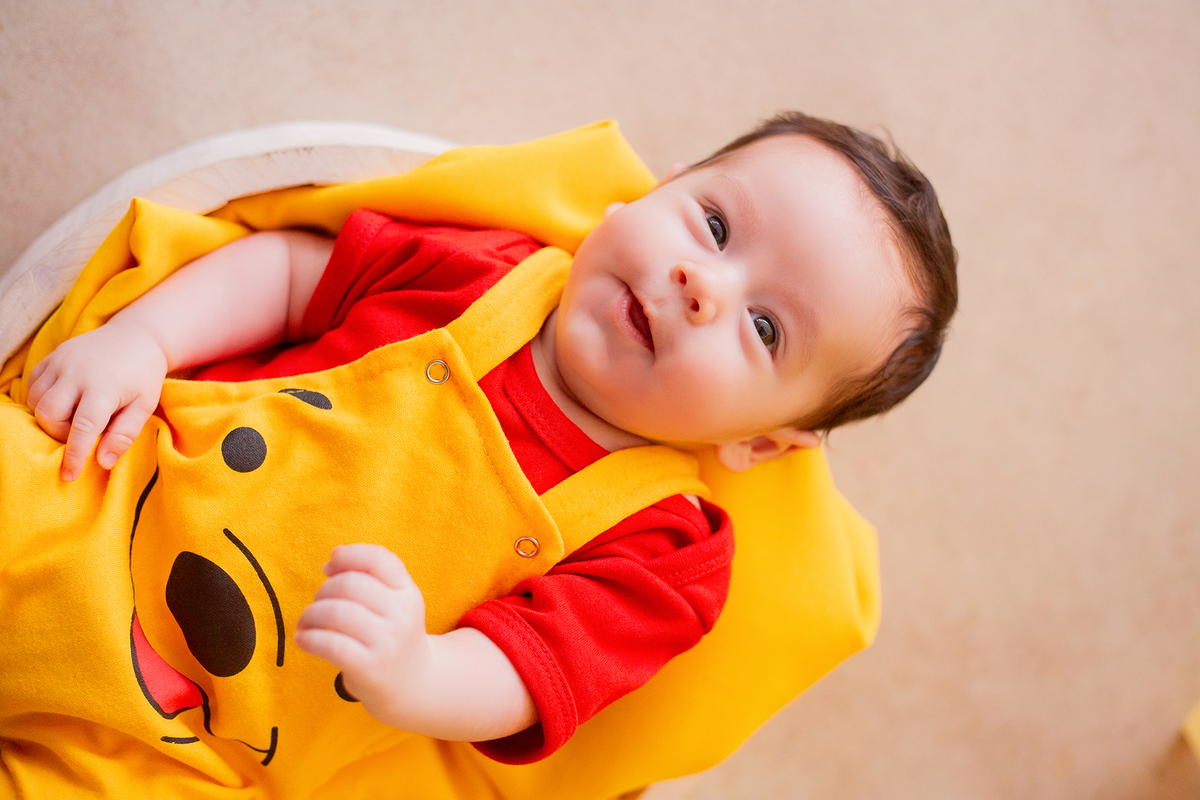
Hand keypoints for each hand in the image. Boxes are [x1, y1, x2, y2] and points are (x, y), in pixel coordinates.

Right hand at [26, 321, 167, 481]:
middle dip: (59, 433)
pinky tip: (62, 404)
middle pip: (49, 415)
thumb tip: (103, 462)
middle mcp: (76, 373)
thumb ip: (125, 434)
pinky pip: (32, 386)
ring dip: (49, 418)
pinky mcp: (51, 357)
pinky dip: (40, 401)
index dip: (74, 454)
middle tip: (81, 434)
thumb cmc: (143, 376)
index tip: (70, 475)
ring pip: (35, 401)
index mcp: (104, 387)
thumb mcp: (144, 406)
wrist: (136, 336)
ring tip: (74, 417)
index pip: (82, 427)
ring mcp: (60, 362)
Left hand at [295, 545, 434, 727]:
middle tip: (316, 604)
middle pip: (350, 584)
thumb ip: (370, 575)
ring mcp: (387, 642)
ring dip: (310, 614)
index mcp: (407, 592)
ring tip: (305, 622)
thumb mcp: (394, 602)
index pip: (377, 559)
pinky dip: (309, 639)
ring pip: (336, 613)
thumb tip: (335, 553)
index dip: (347, 556)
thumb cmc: (392, 635)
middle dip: (323, 591)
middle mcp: (401, 614)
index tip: (328, 567)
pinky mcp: (369, 667)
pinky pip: (330, 645)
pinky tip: (302, 639)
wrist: (412, 684)